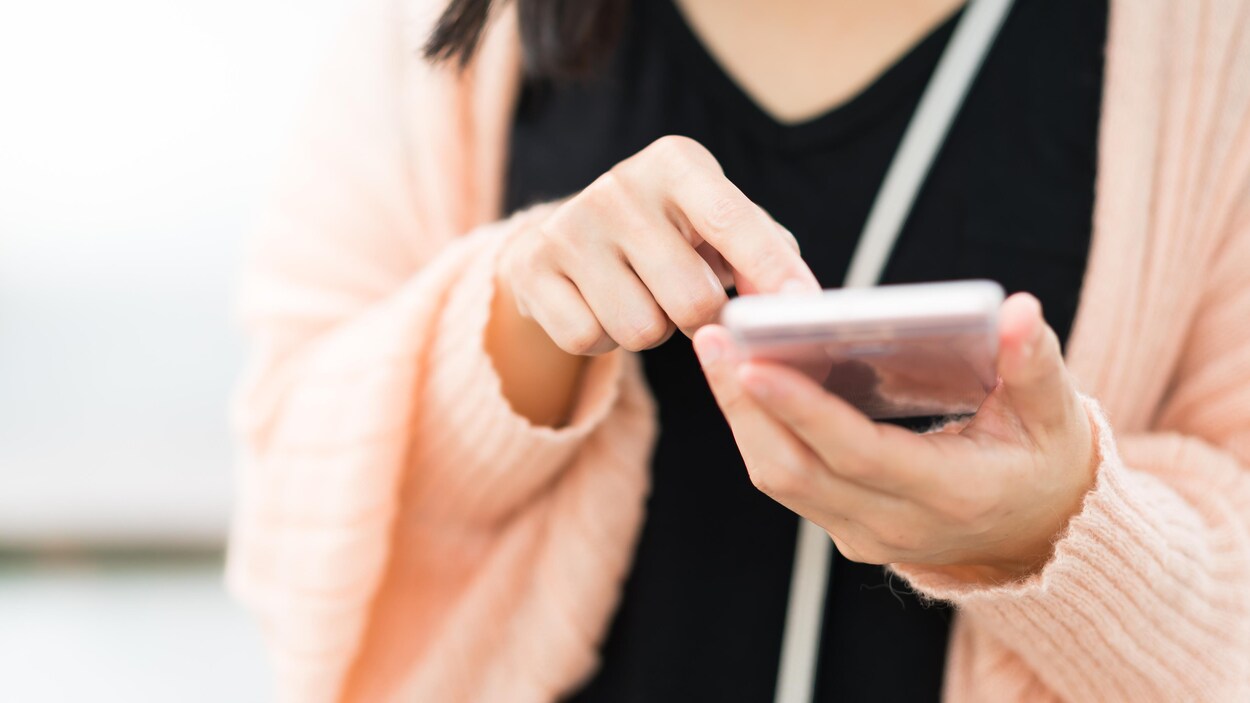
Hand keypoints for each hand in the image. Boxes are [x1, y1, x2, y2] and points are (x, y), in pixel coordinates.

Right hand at [497, 135, 818, 355]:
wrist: (564, 239)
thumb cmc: (667, 235)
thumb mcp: (716, 226)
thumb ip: (765, 253)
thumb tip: (795, 300)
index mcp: (675, 163)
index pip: (733, 222)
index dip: (772, 271)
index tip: (802, 309)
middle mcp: (618, 186)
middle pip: (691, 300)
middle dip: (700, 320)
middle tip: (688, 302)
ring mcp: (569, 227)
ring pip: (640, 330)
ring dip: (650, 330)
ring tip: (638, 297)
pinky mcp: (532, 269)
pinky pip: (588, 341)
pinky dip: (602, 339)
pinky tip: (598, 305)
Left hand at [693, 293, 1098, 582]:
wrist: (1038, 537)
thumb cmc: (1044, 461)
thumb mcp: (1055, 413)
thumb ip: (1034, 362)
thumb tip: (1014, 311)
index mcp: (952, 495)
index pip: (860, 454)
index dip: (804, 410)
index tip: (755, 363)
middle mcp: (897, 525)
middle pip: (797, 469)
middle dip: (746, 404)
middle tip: (715, 337)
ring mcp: (864, 534)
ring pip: (780, 477)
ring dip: (740, 414)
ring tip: (716, 347)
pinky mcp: (843, 528)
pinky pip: (786, 480)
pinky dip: (758, 429)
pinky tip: (740, 377)